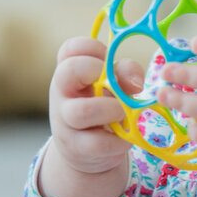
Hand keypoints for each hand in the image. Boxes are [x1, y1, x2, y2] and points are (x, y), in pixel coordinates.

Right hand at [39, 36, 144, 196]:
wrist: (91, 149)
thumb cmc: (106, 103)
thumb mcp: (116, 83)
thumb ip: (126, 72)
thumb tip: (135, 83)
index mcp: (70, 71)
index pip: (70, 48)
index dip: (93, 48)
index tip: (108, 59)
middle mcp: (62, 93)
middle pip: (69, 70)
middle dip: (100, 72)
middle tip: (116, 84)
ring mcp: (64, 121)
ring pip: (82, 111)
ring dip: (113, 109)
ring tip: (125, 112)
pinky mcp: (75, 148)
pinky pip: (97, 143)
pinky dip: (119, 139)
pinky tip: (125, 136)